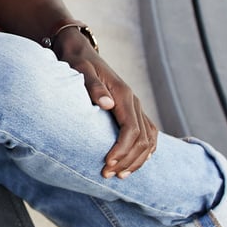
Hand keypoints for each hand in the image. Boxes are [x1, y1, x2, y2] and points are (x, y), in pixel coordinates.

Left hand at [57, 33, 158, 177]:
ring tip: (120, 175)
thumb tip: (107, 104)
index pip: (131, 129)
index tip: (108, 163)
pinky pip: (147, 133)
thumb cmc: (77, 61)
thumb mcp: (80, 70)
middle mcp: (134, 101)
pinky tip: (135, 163)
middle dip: (128, 160)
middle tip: (108, 175)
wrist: (79, 51)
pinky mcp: (131, 110)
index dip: (122, 149)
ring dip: (137, 159)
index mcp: (123, 94)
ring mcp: (135, 106)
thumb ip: (92, 86)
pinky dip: (145, 151)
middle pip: (143, 138)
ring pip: (149, 138)